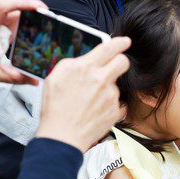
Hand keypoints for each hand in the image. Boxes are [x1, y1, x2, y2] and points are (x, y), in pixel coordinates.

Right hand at [35, 36, 131, 151]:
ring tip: (89, 101)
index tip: (124, 41)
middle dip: (119, 61)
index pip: (110, 48)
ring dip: (107, 89)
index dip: (120, 42)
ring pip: (116, 84)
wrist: (62, 136)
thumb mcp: (56, 77)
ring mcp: (110, 96)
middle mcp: (101, 79)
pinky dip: (108, 105)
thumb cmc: (55, 108)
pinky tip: (95, 111)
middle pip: (123, 61)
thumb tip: (88, 58)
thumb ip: (75, 64)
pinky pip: (116, 102)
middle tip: (112, 67)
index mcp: (85, 68)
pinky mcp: (115, 110)